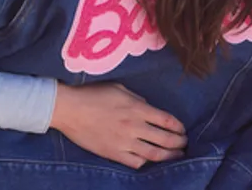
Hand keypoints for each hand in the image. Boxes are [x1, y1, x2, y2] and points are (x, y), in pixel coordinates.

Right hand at [51, 83, 186, 168]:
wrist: (68, 109)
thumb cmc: (90, 94)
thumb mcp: (117, 88)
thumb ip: (136, 99)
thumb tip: (147, 108)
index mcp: (137, 109)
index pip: (167, 120)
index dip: (179, 127)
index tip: (182, 129)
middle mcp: (134, 127)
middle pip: (166, 139)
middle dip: (179, 143)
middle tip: (183, 143)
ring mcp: (124, 142)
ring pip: (155, 154)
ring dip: (169, 156)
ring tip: (175, 155)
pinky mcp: (113, 153)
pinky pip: (136, 163)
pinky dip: (146, 162)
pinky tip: (148, 159)